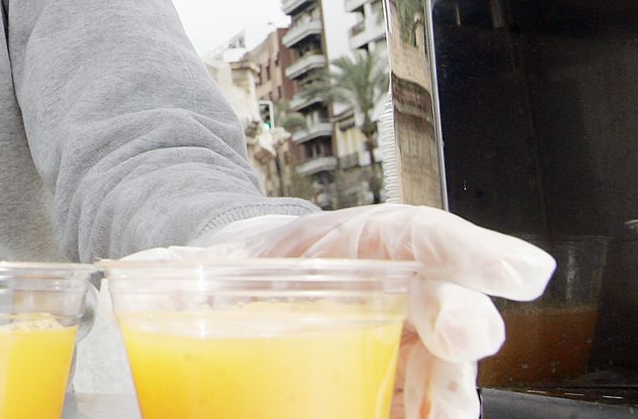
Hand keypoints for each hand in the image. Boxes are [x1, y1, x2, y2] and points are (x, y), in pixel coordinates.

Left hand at [164, 205, 554, 418]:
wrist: (242, 298)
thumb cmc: (247, 271)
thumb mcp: (213, 256)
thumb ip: (173, 266)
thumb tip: (116, 279)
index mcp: (368, 243)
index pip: (428, 237)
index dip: (475, 252)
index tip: (521, 272)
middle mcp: (405, 295)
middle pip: (452, 310)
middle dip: (463, 325)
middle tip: (460, 334)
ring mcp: (408, 351)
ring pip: (447, 380)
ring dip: (448, 401)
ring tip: (438, 418)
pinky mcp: (396, 395)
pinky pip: (414, 411)